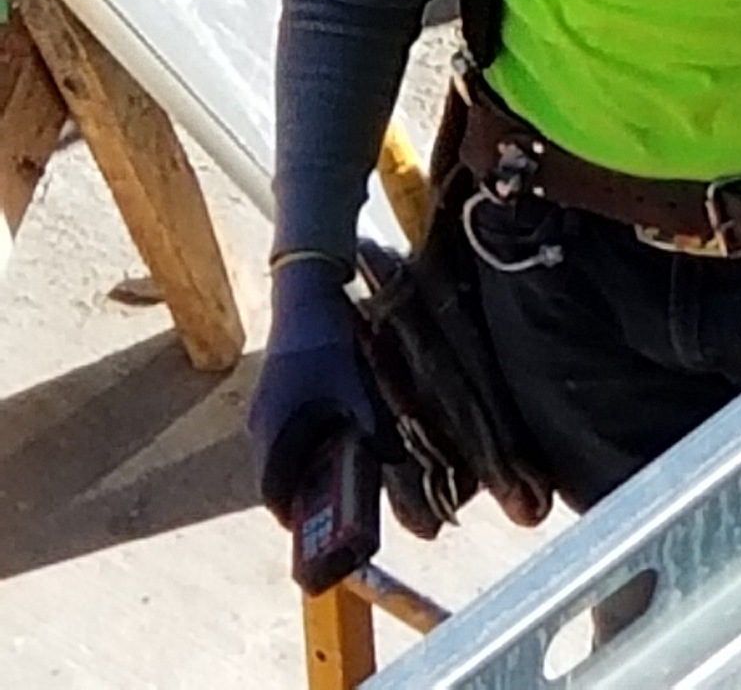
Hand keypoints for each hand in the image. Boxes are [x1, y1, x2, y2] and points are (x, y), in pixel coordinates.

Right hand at [247, 256, 375, 522]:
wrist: (303, 293)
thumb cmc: (325, 342)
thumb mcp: (354, 386)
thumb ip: (372, 427)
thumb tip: (393, 458)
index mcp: (276, 431)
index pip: (273, 492)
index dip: (293, 516)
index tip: (313, 532)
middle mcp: (261, 424)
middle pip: (275, 477)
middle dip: (301, 494)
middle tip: (331, 506)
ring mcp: (263, 407)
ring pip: (278, 454)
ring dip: (302, 468)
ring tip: (335, 472)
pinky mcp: (271, 392)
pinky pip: (282, 433)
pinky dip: (301, 444)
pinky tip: (329, 435)